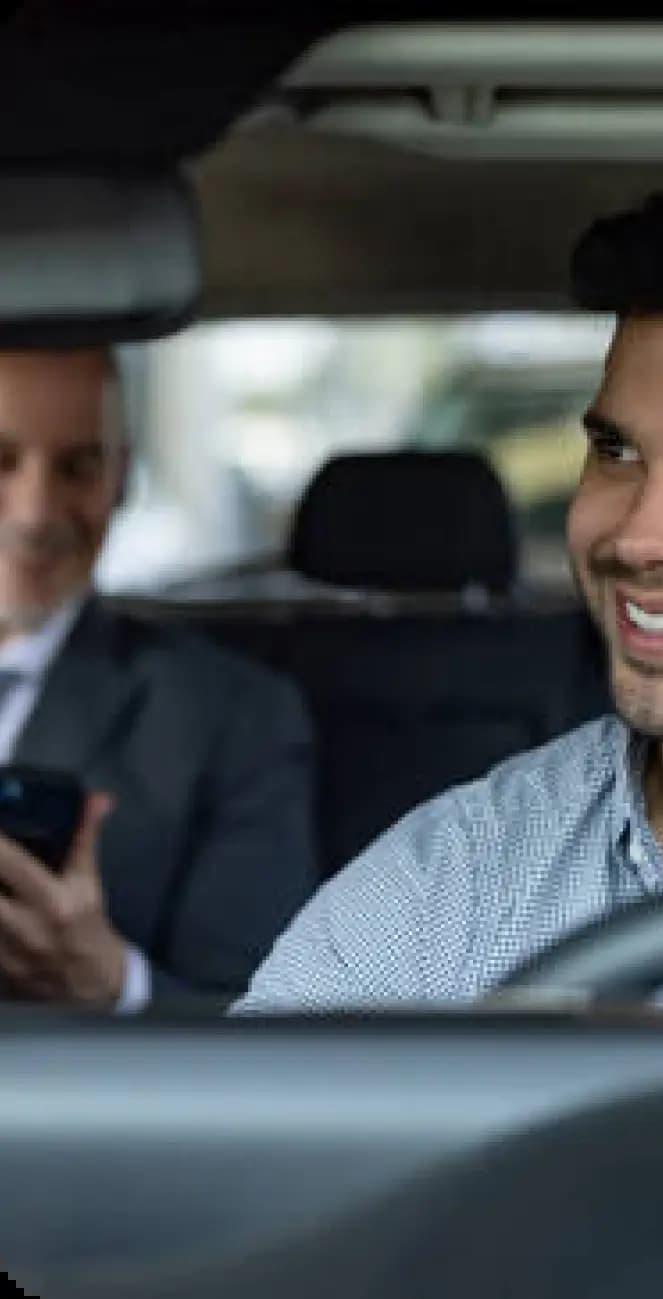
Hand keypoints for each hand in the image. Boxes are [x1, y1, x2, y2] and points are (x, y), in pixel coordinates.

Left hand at [0, 793, 126, 1007]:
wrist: (90, 980)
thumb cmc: (87, 923)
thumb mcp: (88, 880)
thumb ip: (85, 837)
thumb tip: (98, 800)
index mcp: (53, 900)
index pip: (12, 864)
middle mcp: (26, 926)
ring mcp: (6, 950)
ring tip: (1, 883)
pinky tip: (1, 902)